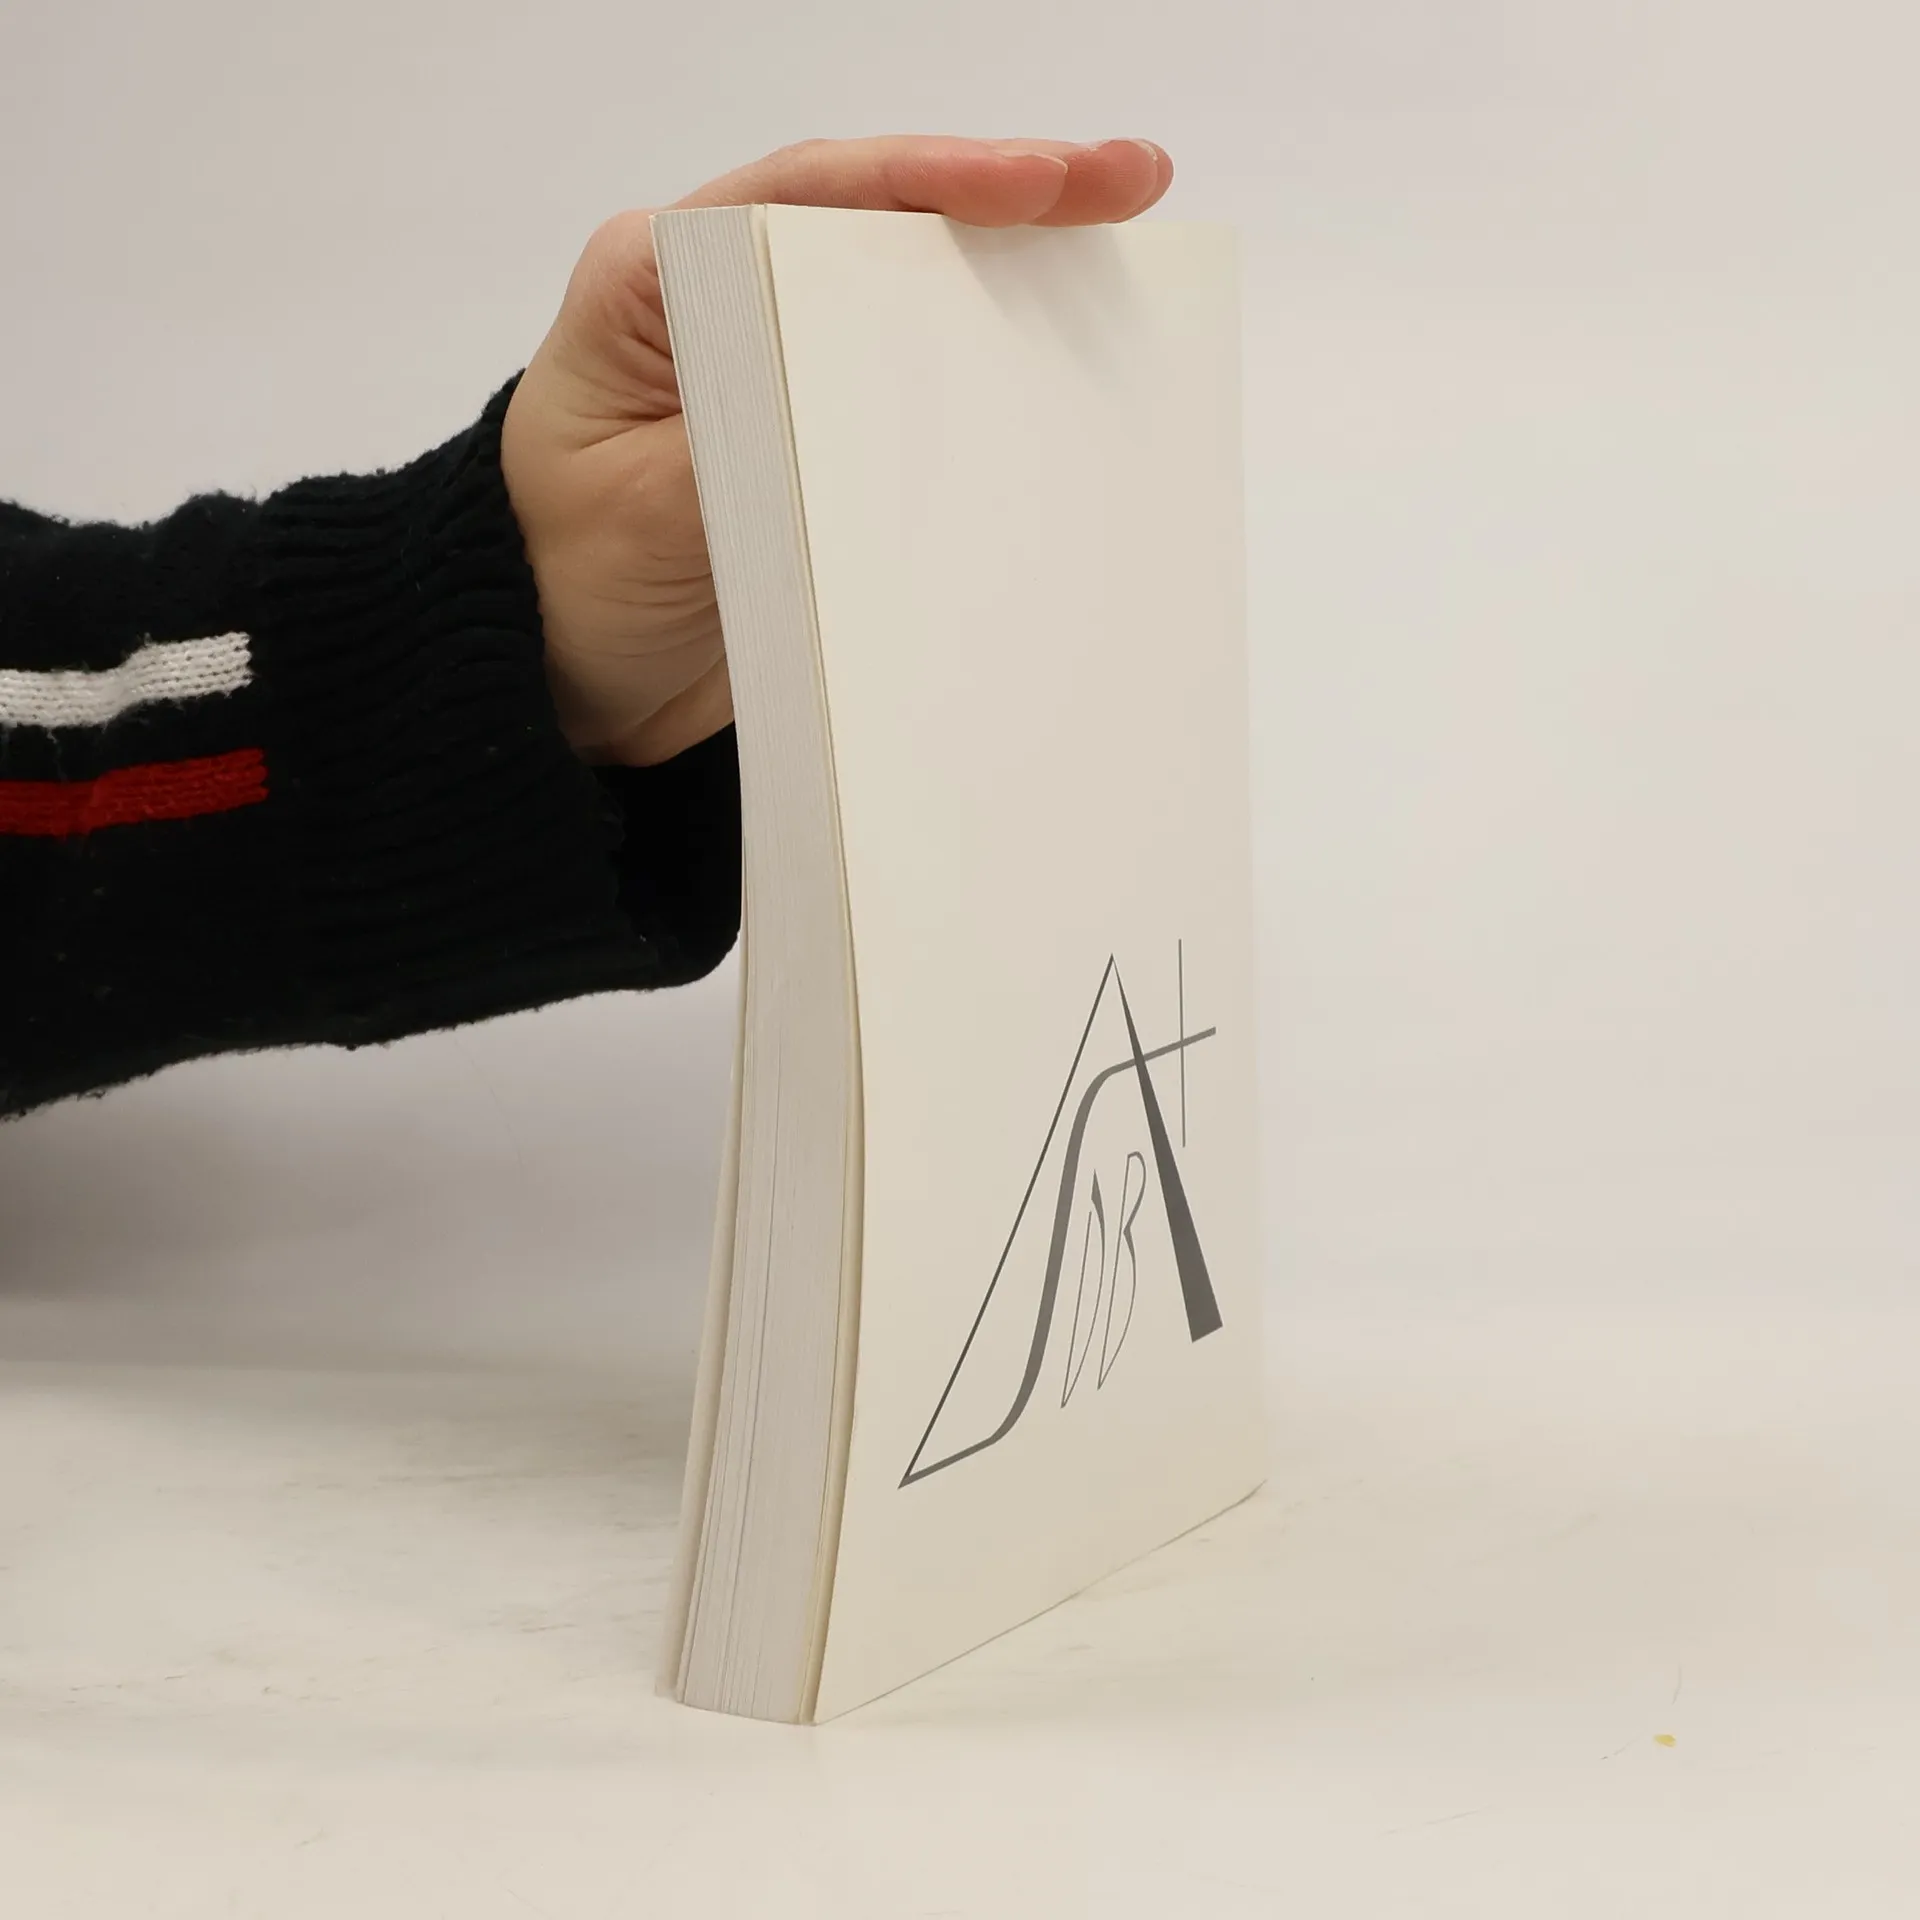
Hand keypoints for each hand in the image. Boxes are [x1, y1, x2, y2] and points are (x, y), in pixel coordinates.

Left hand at [500, 135, 1173, 765]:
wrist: (558, 683)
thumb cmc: (563, 584)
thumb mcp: (645, 516)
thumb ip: (748, 451)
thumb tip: (864, 418)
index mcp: (657, 279)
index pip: (811, 193)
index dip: (934, 178)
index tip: (1042, 182)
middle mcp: (722, 300)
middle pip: (883, 221)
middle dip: (1013, 199)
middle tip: (1131, 184)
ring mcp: (778, 367)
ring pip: (913, 298)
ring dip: (1019, 279)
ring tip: (1132, 259)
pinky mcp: (815, 440)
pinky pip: (914, 394)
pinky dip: (990, 378)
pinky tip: (1067, 369)